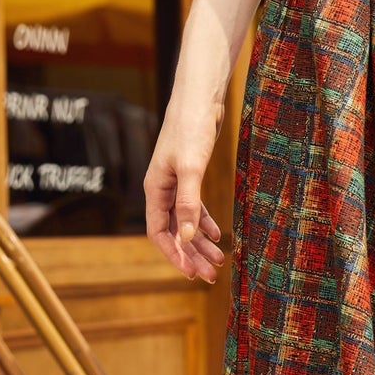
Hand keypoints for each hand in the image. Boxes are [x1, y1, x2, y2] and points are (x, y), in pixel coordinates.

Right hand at [144, 104, 226, 282]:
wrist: (200, 99)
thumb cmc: (191, 128)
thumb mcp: (191, 168)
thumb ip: (189, 203)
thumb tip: (187, 237)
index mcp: (155, 190)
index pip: (159, 233)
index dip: (174, 255)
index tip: (191, 274)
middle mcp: (162, 190)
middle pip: (174, 232)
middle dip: (191, 255)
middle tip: (210, 276)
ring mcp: (176, 183)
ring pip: (186, 221)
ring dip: (200, 242)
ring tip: (219, 261)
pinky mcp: (191, 175)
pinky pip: (194, 207)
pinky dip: (205, 222)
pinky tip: (218, 235)